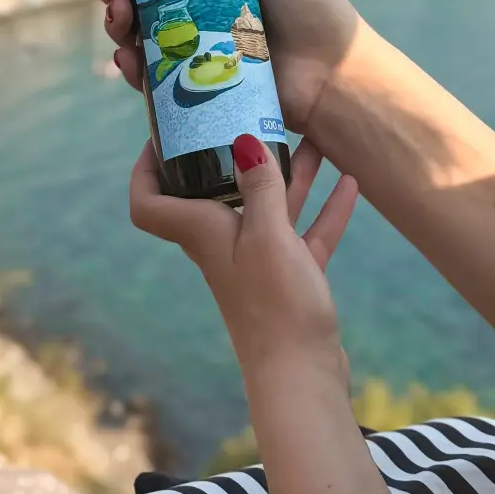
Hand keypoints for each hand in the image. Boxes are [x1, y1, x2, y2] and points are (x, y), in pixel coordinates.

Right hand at [89, 0, 360, 134]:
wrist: (331, 73)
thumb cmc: (309, 6)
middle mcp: (193, 6)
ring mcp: (190, 46)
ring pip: (134, 32)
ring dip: (114, 21)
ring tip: (119, 14)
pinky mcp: (192, 84)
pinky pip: (149, 76)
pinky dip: (130, 67)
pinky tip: (128, 59)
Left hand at [130, 134, 357, 385]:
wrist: (301, 375)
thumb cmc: (275, 306)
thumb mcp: (268, 235)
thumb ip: (260, 187)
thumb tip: (242, 141)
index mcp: (203, 233)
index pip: (150, 203)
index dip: (146, 170)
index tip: (163, 137)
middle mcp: (224, 245)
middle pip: (219, 192)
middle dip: (234, 155)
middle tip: (250, 118)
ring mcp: (259, 262)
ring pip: (270, 208)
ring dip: (289, 175)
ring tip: (311, 138)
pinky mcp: (291, 279)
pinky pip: (304, 234)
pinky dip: (323, 209)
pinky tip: (348, 182)